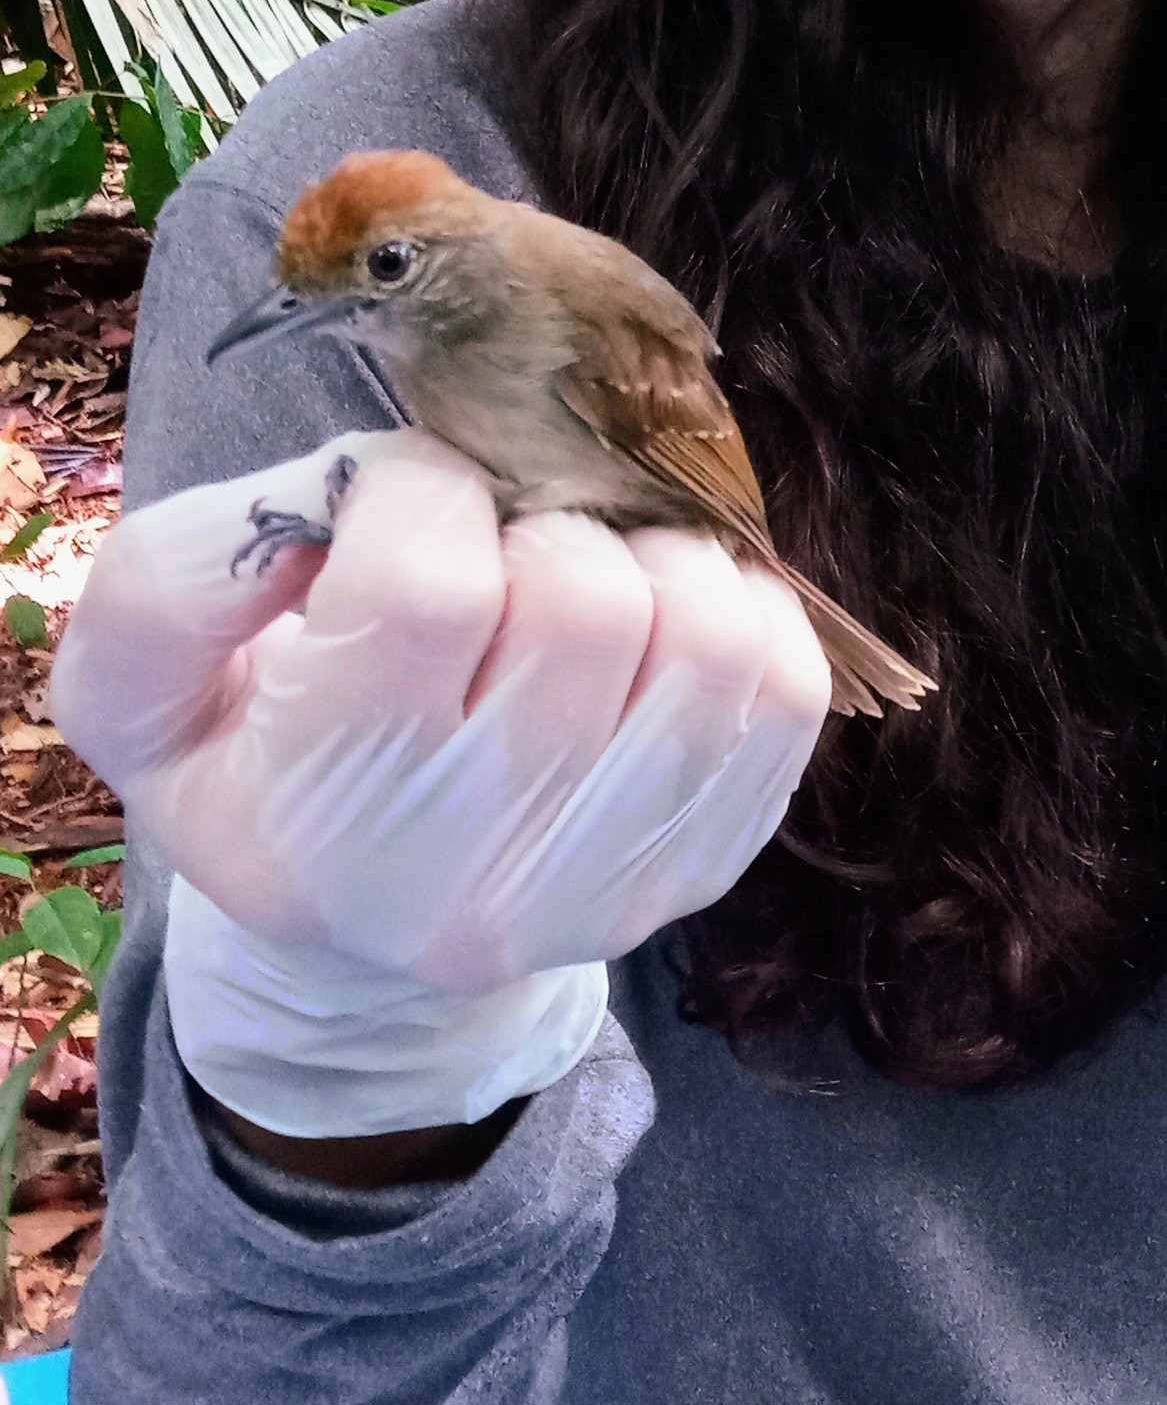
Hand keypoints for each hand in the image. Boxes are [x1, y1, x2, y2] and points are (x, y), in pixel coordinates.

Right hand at [53, 429, 831, 1131]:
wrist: (351, 917)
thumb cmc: (249, 760)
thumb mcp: (142, 682)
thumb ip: (178, 580)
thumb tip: (331, 496)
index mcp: (330, 817)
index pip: (427, 584)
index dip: (418, 486)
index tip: (399, 500)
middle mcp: (482, 878)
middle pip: (586, 602)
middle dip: (539, 519)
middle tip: (494, 543)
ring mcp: (615, 881)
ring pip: (709, 633)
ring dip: (649, 559)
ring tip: (580, 573)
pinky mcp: (710, 860)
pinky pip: (785, 685)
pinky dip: (732, 612)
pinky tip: (653, 621)